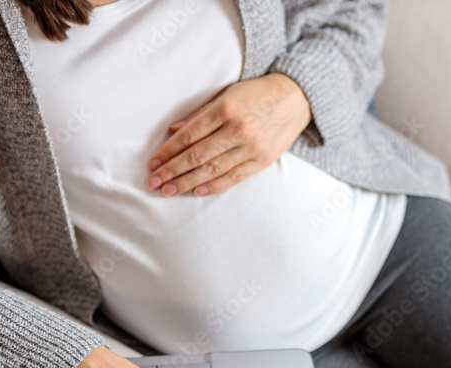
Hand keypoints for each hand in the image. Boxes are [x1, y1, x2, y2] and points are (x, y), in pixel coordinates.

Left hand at [146, 73, 311, 196]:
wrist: (297, 97)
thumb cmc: (257, 94)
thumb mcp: (228, 94)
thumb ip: (201, 113)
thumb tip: (173, 130)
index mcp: (226, 108)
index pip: (189, 135)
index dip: (169, 151)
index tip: (153, 162)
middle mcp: (238, 129)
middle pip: (197, 155)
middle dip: (172, 171)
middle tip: (153, 182)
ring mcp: (252, 148)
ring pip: (212, 170)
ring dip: (187, 182)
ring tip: (168, 190)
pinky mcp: (263, 161)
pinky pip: (234, 178)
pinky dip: (214, 186)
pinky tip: (196, 191)